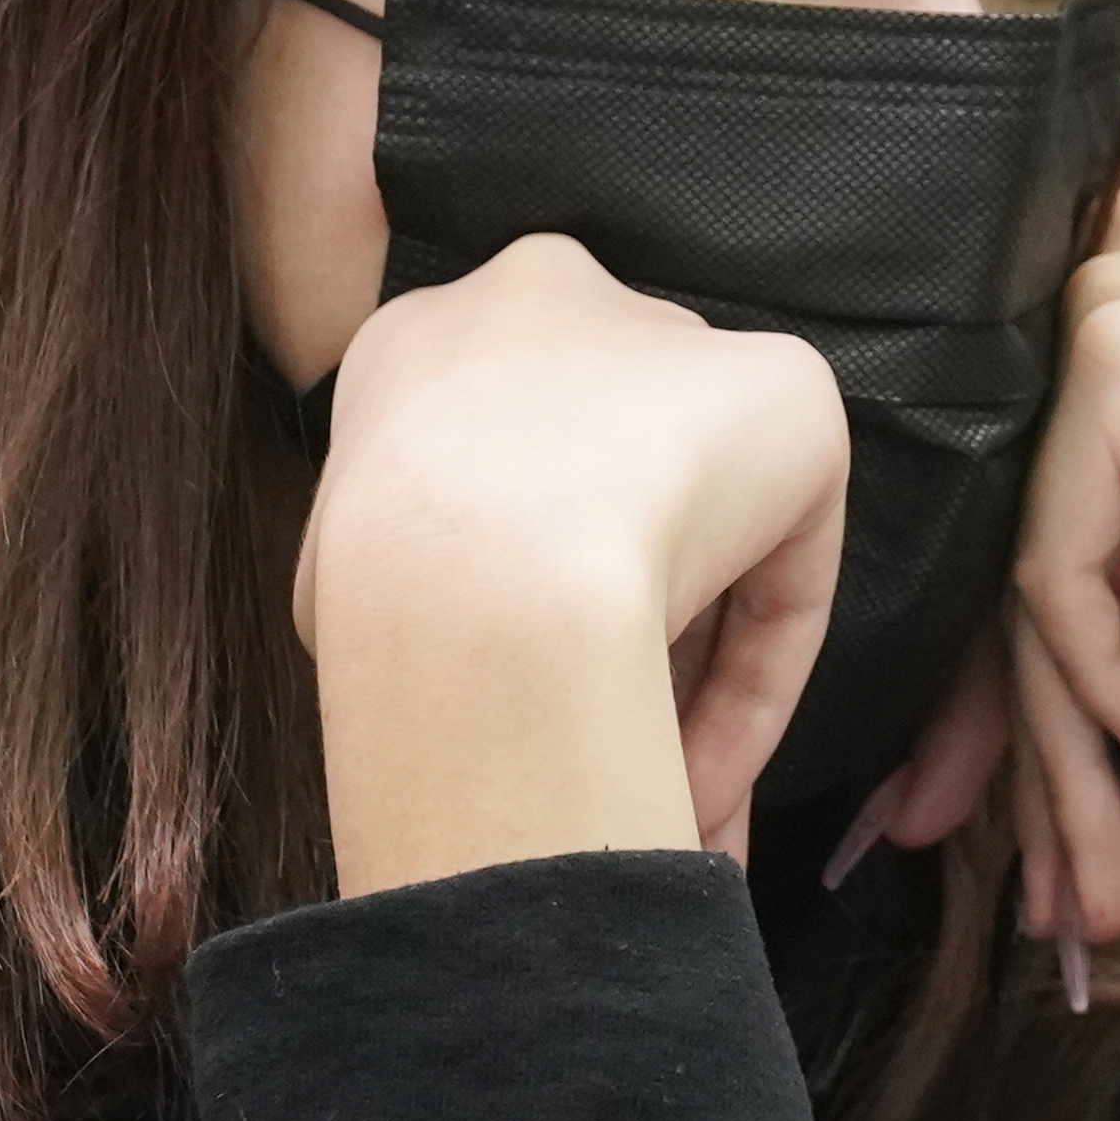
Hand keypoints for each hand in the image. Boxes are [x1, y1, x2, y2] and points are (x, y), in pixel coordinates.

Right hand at [297, 234, 850, 894]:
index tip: (513, 714)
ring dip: (682, 686)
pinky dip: (747, 684)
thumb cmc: (374, 584)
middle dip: (614, 646)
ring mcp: (678, 346)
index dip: (511, 604)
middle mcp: (554, 308)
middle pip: (607, 497)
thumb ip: (393, 594)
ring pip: (692, 542)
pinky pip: (774, 568)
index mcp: (431, 340)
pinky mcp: (789, 396)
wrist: (472, 564)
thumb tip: (428, 690)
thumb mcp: (330, 586)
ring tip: (666, 812)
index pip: (495, 472)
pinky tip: (706, 785)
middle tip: (601, 765)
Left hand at [850, 195, 1119, 950]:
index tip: (979, 801)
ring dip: (1057, 749)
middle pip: (998, 535)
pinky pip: (1051, 564)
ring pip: (1017, 568)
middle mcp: (1104, 267)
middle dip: (999, 732)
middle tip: (1033, 889)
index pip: (1014, 489)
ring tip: (1098, 876)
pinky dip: (1092, 674)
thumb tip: (1037, 689)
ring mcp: (1113, 304)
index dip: (996, 658)